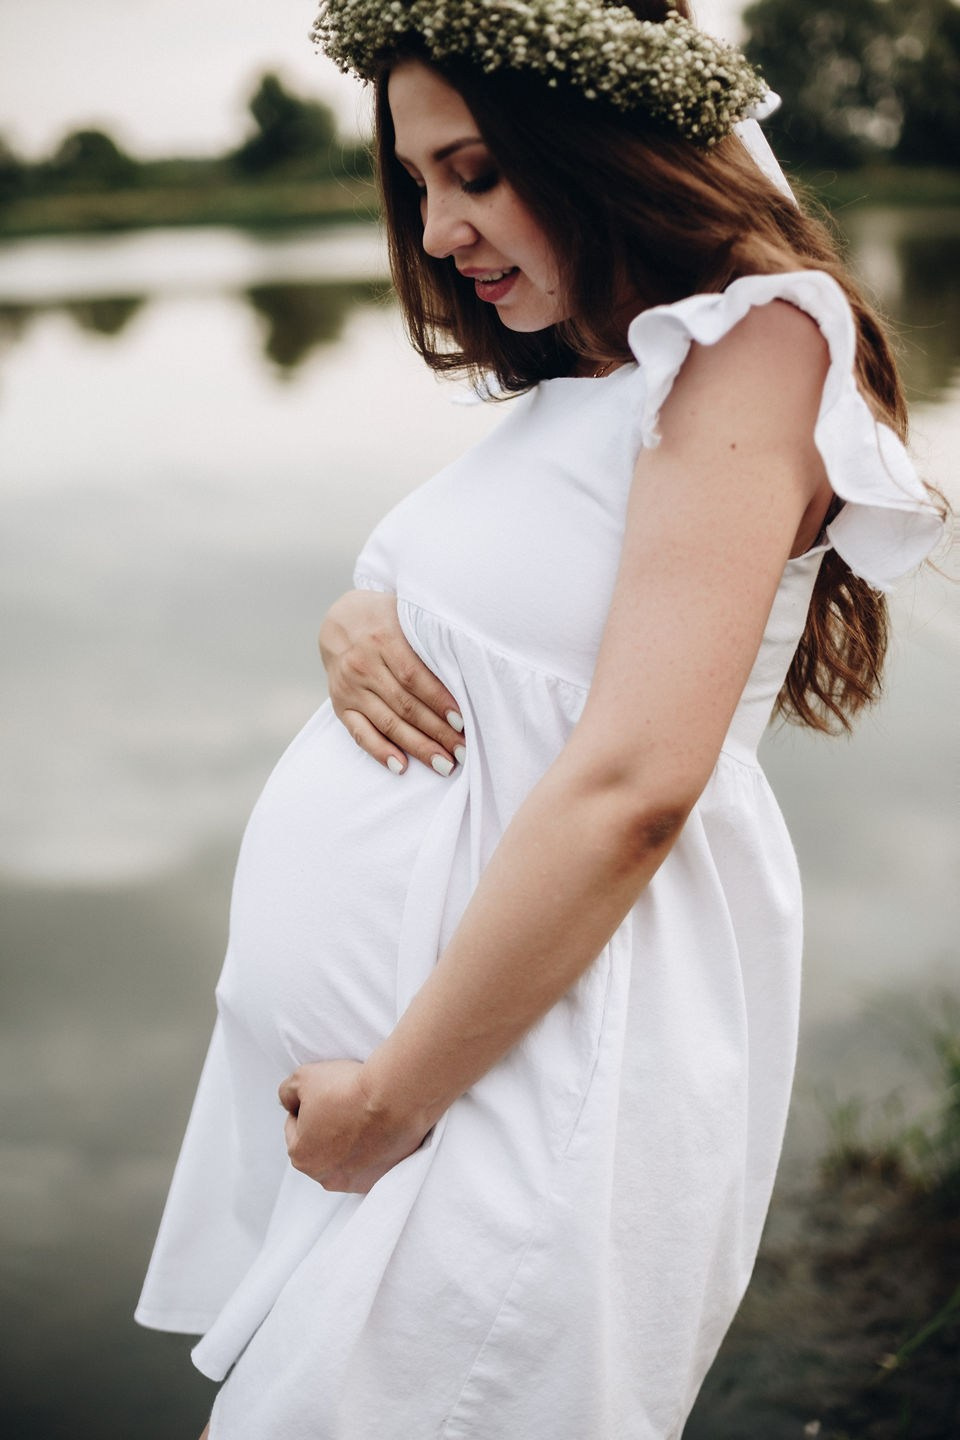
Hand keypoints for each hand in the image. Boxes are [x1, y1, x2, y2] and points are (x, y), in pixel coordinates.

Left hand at [278, 1059, 430, 1192]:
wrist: (394, 1098)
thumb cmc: (347, 1089)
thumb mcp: (301, 1078)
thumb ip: (287, 1093)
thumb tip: (291, 1102)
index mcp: (300, 1156)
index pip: (295, 1126)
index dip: (306, 1105)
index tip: (323, 1093)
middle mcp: (325, 1176)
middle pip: (319, 1147)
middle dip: (326, 1127)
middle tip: (342, 1103)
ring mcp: (355, 1181)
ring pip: (344, 1158)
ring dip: (348, 1141)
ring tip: (362, 1115)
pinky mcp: (382, 1178)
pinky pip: (370, 1163)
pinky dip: (371, 1149)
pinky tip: (377, 1129)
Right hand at [319, 589, 465, 774]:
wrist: (339, 621)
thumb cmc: (386, 619)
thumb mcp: (406, 616)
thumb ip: (429, 639)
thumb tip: (468, 670)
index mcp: (383, 638)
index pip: (414, 677)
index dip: (439, 702)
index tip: (463, 723)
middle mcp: (363, 664)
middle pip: (405, 705)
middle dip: (437, 732)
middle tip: (462, 752)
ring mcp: (349, 687)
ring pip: (387, 723)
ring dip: (417, 747)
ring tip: (444, 764)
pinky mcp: (340, 705)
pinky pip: (359, 733)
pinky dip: (380, 751)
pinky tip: (401, 767)